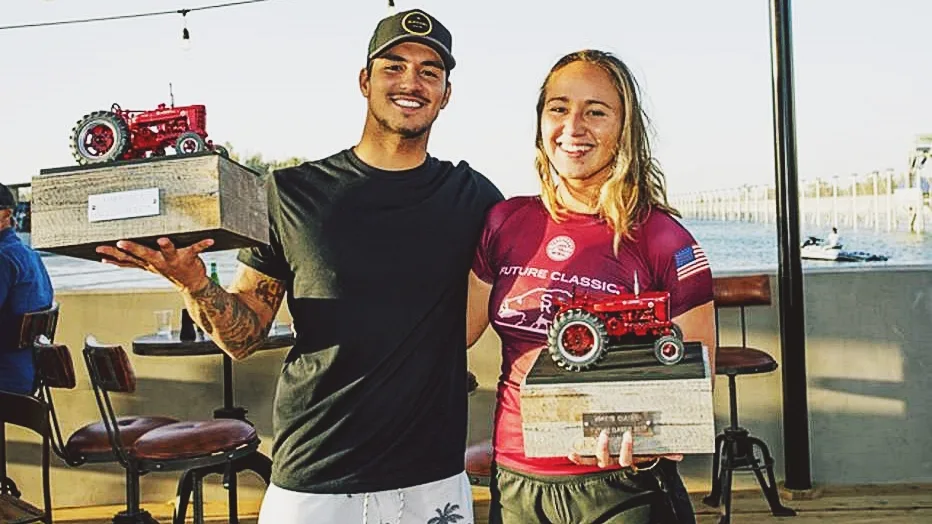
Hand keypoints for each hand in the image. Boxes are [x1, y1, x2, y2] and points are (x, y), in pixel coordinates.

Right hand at [96, 237, 213, 291]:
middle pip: (143, 255)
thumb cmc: (168, 270)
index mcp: (147, 263)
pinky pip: (196, 250)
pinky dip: (202, 244)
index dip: (112, 254)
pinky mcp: (189, 258)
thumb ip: (128, 261)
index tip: (99, 248)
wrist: (192, 285)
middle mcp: (158, 263)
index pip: (126, 259)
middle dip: (132, 249)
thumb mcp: (146, 266)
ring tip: (162, 239)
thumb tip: (106, 259)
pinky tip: (209, 240)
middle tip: (121, 242)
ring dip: (165, 246)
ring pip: (168, 252)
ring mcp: (174, 261)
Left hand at [567, 430, 683, 469]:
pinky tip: (571, 452)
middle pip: (607, 459)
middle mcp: (613, 463)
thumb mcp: (650, 455)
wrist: (626, 469)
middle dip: (606, 447)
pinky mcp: (592, 461)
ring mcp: (603, 462)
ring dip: (594, 449)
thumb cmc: (637, 455)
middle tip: (606, 434)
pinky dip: (578, 459)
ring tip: (595, 437)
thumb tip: (679, 455)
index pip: (627, 458)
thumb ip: (664, 454)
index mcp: (627, 461)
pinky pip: (583, 462)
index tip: (629, 435)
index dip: (626, 448)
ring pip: (596, 460)